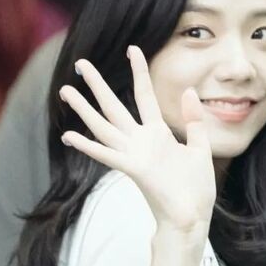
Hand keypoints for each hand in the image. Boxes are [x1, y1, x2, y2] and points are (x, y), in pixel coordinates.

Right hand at [59, 46, 215, 236]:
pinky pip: (108, 155)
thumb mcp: (200, 148)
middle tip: (80, 64)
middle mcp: (141, 141)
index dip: (139, 72)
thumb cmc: (195, 188)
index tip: (133, 49)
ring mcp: (135, 154)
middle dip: (98, 85)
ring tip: (65, 91)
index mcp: (158, 134)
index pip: (144, 96)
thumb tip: (187, 90)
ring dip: (85, 110)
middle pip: (115, 106)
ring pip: (104, 126)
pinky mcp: (134, 169)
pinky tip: (69, 136)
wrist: (193, 217)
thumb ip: (193, 120)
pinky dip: (89, 146)